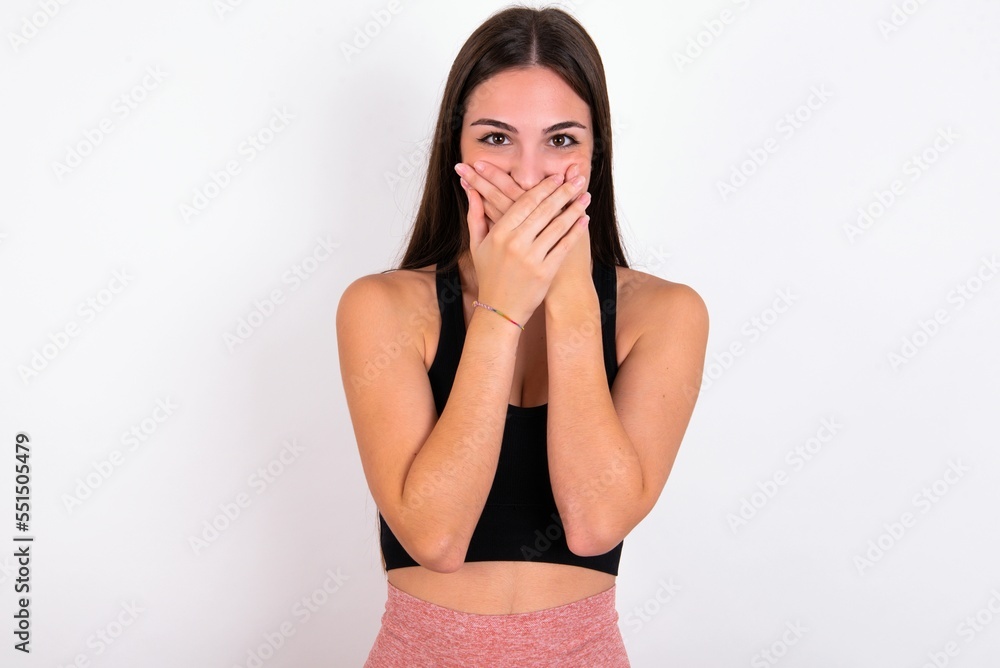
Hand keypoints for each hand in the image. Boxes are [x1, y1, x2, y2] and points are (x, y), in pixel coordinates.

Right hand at [458, 163, 590, 325]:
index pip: (525, 202)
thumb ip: (475, 215)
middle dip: (564, 191)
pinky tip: (585, 219)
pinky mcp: (545, 272)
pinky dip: (576, 231)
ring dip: (575, 208)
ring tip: (586, 196)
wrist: (499, 311)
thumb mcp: (477, 245)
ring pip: (558, 226)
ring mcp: (532, 258)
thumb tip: (470, 190)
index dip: (544, 187)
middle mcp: (515, 244)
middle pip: (545, 210)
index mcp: (499, 234)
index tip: (557, 177)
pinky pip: (564, 246)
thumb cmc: (489, 275)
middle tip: (578, 179)